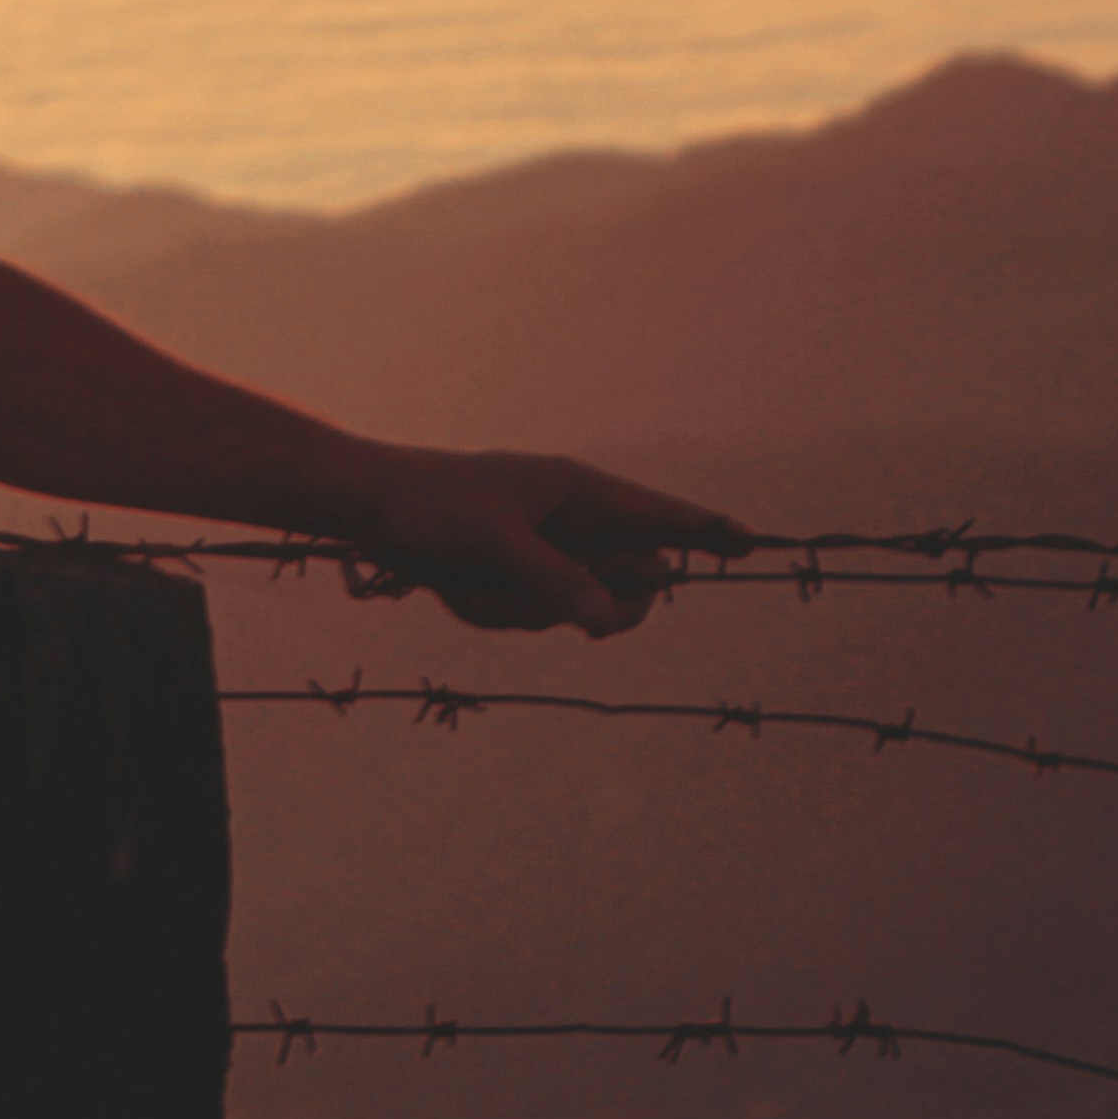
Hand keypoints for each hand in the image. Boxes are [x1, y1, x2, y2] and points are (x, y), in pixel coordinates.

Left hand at [348, 449, 756, 636]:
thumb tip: (610, 616)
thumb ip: (556, 579)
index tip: (752, 543)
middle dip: (603, 607)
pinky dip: (489, 611)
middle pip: (626, 578)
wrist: (365, 509)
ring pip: (568, 607)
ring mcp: (538, 551)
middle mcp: (565, 521)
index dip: (705, 530)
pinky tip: (451, 588)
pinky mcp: (510, 576)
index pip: (658, 513)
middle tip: (591, 627)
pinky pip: (524, 615)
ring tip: (470, 580)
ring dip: (519, 608)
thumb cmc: (430, 507)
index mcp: (574, 491)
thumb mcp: (496, 543)